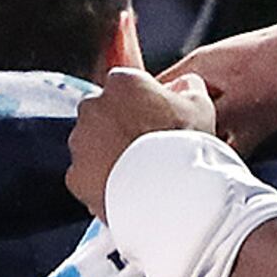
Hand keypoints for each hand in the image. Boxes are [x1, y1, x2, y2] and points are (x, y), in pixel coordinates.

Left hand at [66, 67, 220, 216]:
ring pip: (91, 145)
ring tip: (139, 173)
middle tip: (146, 148)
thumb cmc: (186, 145)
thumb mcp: (200, 106)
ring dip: (108, 153)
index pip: (125, 85)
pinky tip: (125, 190)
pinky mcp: (75, 175)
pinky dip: (101, 181)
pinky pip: (86, 176)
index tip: (154, 120)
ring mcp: (80, 142)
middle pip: (103, 113)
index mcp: (122, 82)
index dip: (141, 103)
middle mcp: (93, 106)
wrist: (170, 194)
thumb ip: (188, 87)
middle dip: (119, 126)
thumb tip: (185, 85)